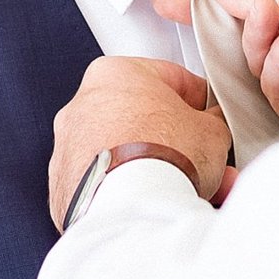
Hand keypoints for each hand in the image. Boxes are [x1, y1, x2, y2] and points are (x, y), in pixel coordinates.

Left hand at [49, 57, 230, 230]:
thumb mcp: (213, 129)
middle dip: (180, 143)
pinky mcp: (65, 186)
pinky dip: (133, 192)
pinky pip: (108, 184)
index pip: (169, 78)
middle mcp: (82, 105)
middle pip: (145, 121)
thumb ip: (212, 121)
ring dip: (160, 170)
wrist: (132, 206)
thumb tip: (213, 127)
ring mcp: (69, 148)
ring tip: (195, 190)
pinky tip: (162, 204)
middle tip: (206, 159)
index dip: (199, 101)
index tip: (210, 118)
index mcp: (114, 73)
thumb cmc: (163, 156)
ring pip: (127, 155)